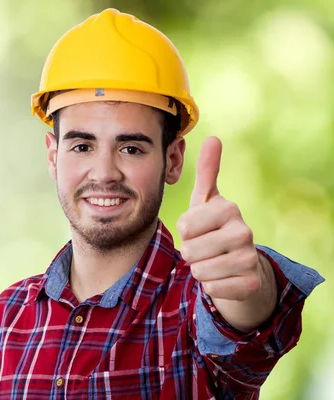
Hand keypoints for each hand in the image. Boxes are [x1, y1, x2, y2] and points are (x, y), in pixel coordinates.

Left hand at [177, 136, 262, 300]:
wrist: (240, 265)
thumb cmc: (214, 228)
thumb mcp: (206, 201)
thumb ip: (207, 172)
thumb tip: (213, 137)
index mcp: (229, 208)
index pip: (184, 225)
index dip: (185, 231)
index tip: (200, 228)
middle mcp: (244, 232)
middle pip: (189, 250)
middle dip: (191, 253)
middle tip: (206, 248)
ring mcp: (249, 259)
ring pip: (199, 271)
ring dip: (200, 270)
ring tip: (214, 261)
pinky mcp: (249, 284)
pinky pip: (210, 289)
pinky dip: (211, 286)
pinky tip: (223, 277)